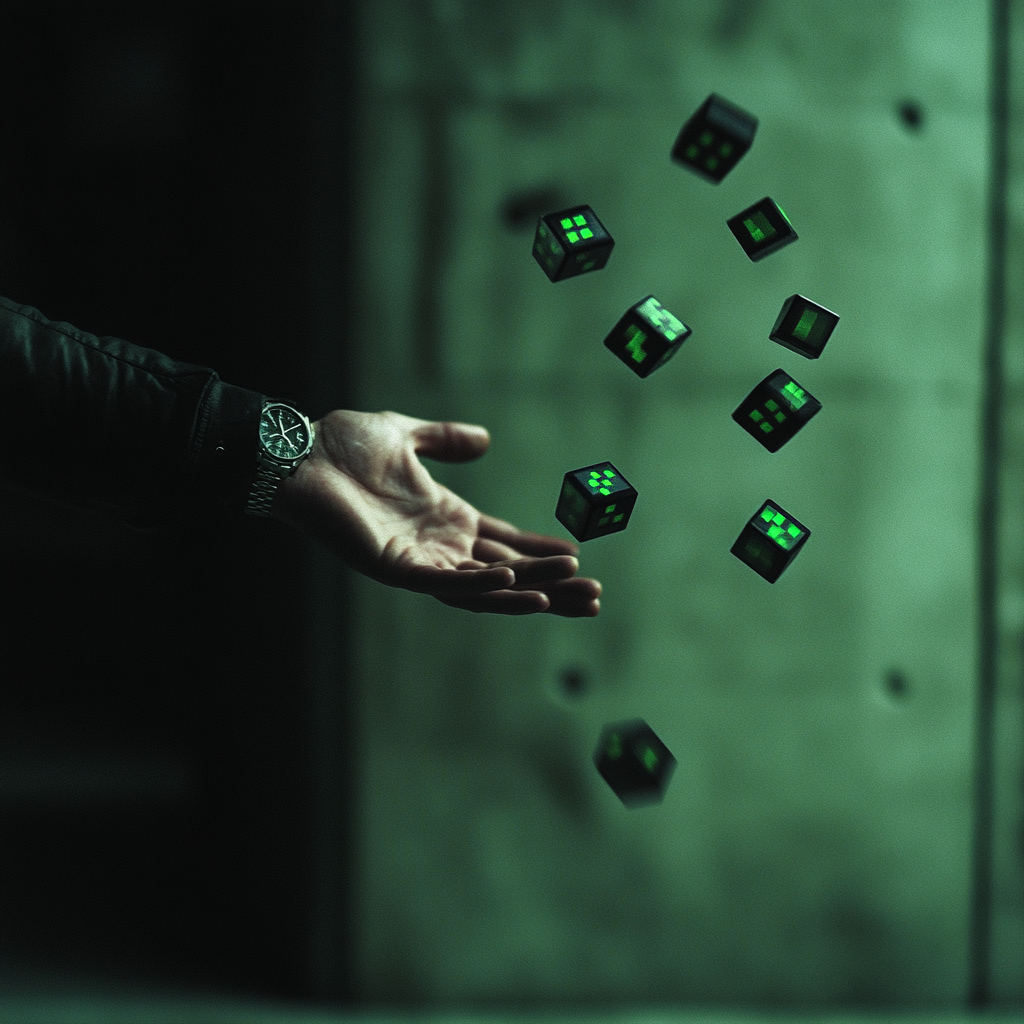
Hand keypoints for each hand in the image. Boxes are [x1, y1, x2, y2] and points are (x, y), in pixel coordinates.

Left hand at [270, 409, 601, 615]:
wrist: (298, 453)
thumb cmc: (343, 445)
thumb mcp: (407, 435)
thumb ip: (446, 439)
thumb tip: (485, 440)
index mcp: (445, 517)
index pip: (504, 542)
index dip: (541, 551)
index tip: (579, 557)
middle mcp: (438, 545)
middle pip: (506, 574)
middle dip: (551, 585)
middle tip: (595, 596)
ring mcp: (418, 561)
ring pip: (485, 587)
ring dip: (530, 592)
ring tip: (573, 593)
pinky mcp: (396, 569)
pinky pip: (447, 585)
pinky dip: (483, 588)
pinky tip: (519, 585)